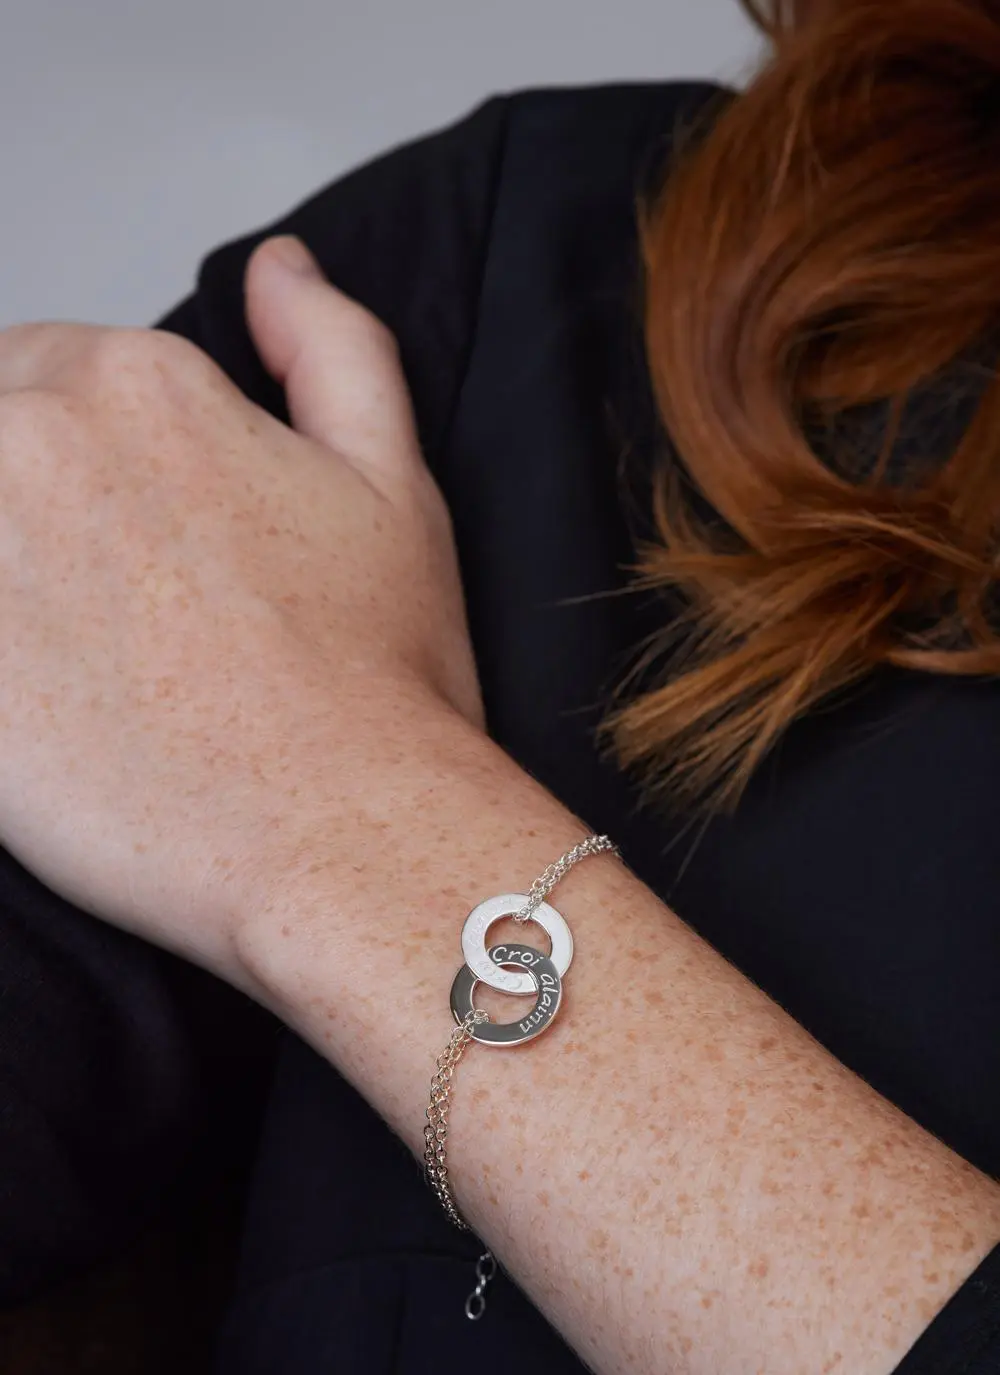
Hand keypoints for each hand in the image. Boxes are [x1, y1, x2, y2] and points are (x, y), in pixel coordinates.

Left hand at [0, 236, 483, 976]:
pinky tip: (40, 698)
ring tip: (69, 653)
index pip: (40, 374)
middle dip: (24, 511)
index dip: (81, 461)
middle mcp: (33, 440)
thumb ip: (335, 348)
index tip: (124, 547)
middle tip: (100, 614)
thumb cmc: (378, 678)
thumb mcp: (396, 483)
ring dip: (5, 576)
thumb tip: (281, 268)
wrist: (342, 832)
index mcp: (140, 384)